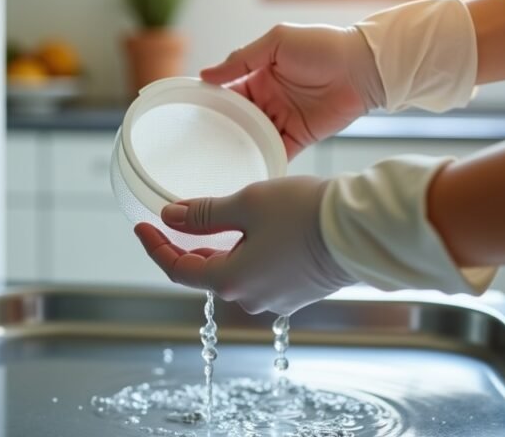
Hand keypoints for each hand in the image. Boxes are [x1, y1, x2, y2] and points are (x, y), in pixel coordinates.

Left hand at [133, 176, 354, 315]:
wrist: (362, 230)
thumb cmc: (305, 214)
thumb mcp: (247, 204)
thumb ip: (204, 214)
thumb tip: (170, 217)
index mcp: (231, 281)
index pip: (177, 270)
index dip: (155, 247)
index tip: (142, 226)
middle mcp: (251, 298)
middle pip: (206, 274)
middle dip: (189, 247)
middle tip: (177, 218)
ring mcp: (277, 299)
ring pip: (236, 274)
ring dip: (223, 250)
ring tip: (222, 221)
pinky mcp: (299, 293)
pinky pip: (263, 275)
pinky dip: (250, 255)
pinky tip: (258, 233)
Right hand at [201, 24, 384, 158]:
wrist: (364, 66)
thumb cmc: (323, 46)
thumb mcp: (277, 42)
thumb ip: (242, 59)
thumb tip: (206, 74)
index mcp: (260, 75)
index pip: (228, 92)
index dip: (212, 103)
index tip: (191, 115)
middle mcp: (269, 99)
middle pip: (238, 119)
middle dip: (221, 130)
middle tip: (197, 146)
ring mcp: (284, 119)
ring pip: (254, 138)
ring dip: (239, 148)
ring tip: (215, 163)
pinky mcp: (300, 136)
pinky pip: (277, 152)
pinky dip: (264, 161)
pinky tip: (247, 170)